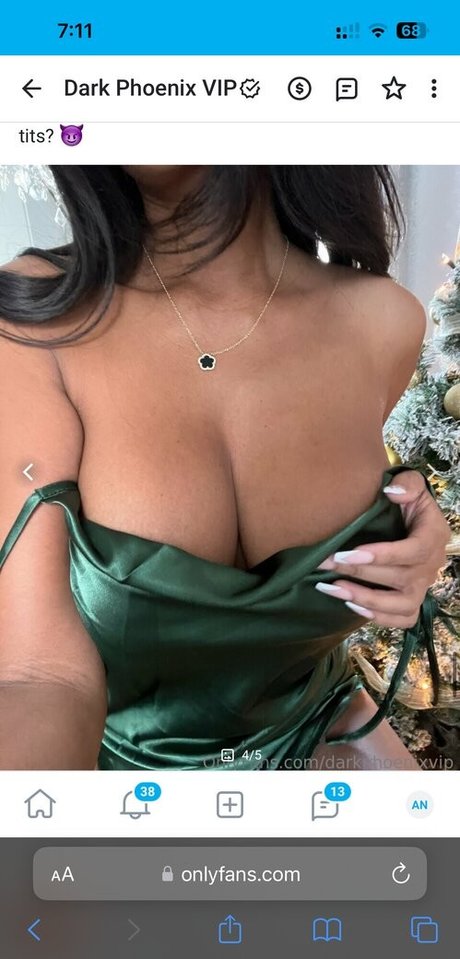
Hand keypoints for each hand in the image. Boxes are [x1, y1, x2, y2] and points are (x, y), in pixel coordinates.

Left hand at [315, 470, 450, 627]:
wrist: (409, 519)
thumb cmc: (405, 501)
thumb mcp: (410, 484)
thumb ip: (405, 484)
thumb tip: (391, 493)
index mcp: (433, 535)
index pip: (414, 551)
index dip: (383, 555)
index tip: (349, 554)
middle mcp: (431, 565)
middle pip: (401, 578)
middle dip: (359, 573)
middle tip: (327, 564)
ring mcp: (423, 587)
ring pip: (402, 604)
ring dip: (366, 599)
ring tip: (333, 588)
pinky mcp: (412, 601)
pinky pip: (403, 618)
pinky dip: (379, 617)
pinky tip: (352, 605)